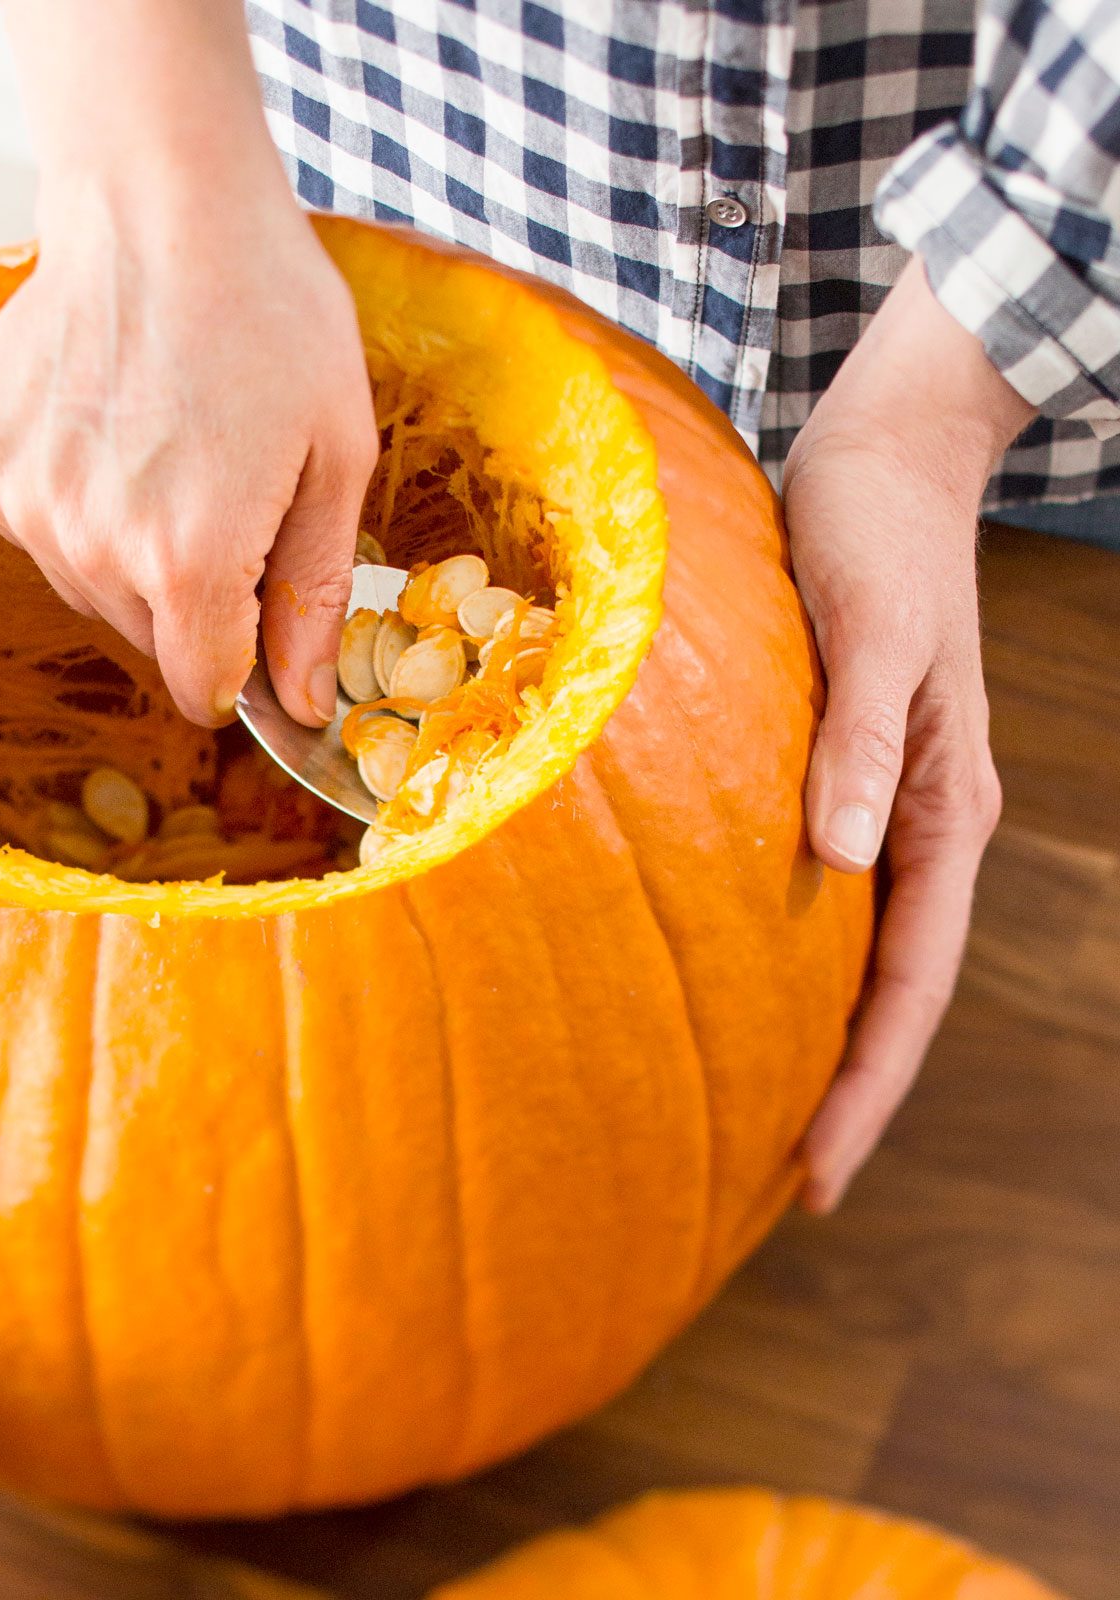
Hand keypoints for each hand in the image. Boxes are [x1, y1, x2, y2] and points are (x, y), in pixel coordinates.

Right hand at [0, 0, 377, 726]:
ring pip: (92, 589)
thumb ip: (313, 598)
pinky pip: (41, 532)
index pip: (202, 688)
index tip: (252, 614)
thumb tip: (304, 705)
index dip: (237, 665)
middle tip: (224, 490)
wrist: (159, 206)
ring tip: (168, 448)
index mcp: (190, 560)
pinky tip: (112, 430)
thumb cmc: (269, 316)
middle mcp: (94, 548)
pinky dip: (77, 503)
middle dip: (193, 594)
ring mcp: (28, 506)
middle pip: (150, 638)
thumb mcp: (336, 459)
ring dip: (131, 550)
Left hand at [784, 258, 1033, 1212]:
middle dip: (844, 1089)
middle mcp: (914, 824)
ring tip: (755, 1116)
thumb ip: (863, 742)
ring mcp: (875, 804)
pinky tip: (735, 988)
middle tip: (784, 1185)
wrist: (877, 460)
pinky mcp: (831, 771)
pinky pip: (815, 893)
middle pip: (886, 990)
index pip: (910, 983)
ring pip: (853, 952)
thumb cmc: (874, 538)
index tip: (818, 1173)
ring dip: (814, 1036)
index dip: (867, 1084)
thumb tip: (849, 858)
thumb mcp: (873, 634)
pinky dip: (787, 957)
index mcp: (942, 812)